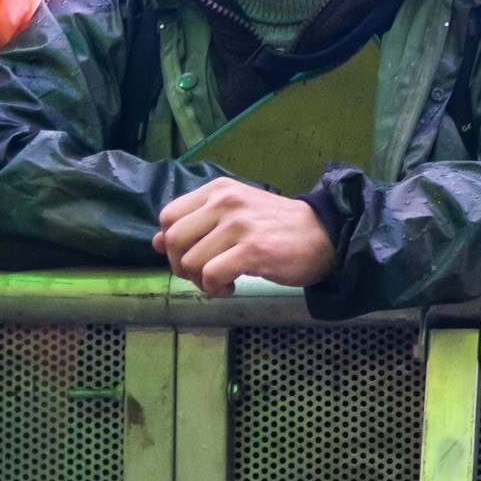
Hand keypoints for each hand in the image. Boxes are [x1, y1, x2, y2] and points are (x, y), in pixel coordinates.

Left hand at [153, 179, 335, 296]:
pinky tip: (233, 287)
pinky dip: (216, 290)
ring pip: (190, 261)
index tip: (193, 255)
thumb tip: (154, 241)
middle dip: (180, 266)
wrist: (326, 236)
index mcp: (219, 190)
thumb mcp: (235, 216)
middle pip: (172, 240)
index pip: (168, 216)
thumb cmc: (279, 228)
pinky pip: (211, 275)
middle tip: (204, 274)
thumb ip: (197, 224)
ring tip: (224, 282)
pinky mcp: (253, 249)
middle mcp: (226, 201)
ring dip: (201, 282)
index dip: (171, 243)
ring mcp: (239, 224)